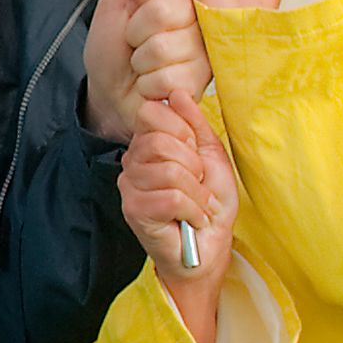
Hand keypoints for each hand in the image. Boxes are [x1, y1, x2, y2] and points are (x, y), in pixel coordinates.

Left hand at [76, 0, 202, 133]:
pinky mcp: (206, 78)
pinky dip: (150, 84)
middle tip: (135, 41)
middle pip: (166, 7)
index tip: (133, 5)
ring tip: (143, 63)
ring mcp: (206, 46)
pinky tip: (154, 84)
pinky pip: (172, 75)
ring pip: (167, 44)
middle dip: (137, 30)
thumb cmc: (112, 48)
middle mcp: (200, 13)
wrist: (111, 94)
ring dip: (142, 60)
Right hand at [119, 82, 238, 289]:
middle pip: (162, 141)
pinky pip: (171, 197)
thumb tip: (178, 93)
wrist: (208, 249)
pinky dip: (192, 210)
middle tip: (198, 185)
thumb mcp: (212, 157)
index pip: (153, 112)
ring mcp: (130, 187)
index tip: (196, 156)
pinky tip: (192, 219)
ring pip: (169, 171)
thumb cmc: (210, 206)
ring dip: (196, 193)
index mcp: (149, 144)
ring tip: (197, 205)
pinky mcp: (134, 210)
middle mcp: (133, 162)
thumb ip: (196, 124)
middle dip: (193, 166)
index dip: (183, 131)